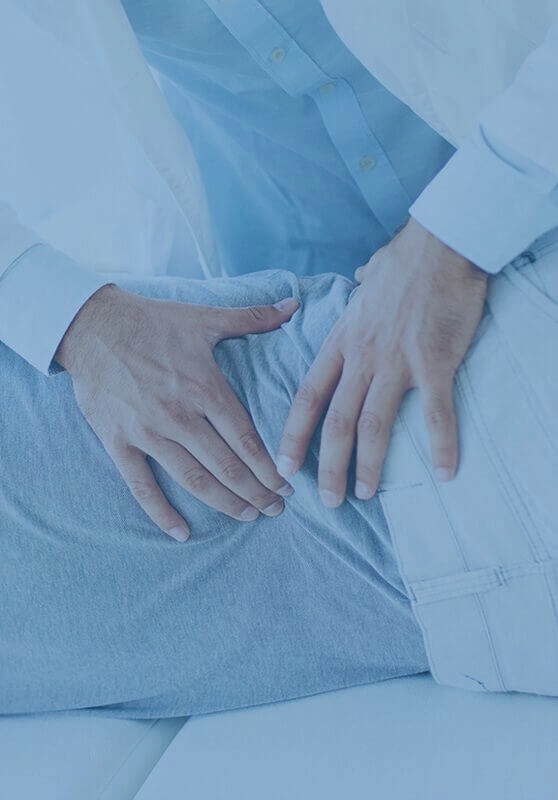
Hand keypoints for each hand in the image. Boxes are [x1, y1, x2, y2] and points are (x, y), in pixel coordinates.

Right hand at [55, 285, 298, 540]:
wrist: (91, 325)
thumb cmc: (152, 321)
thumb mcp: (205, 317)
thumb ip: (253, 317)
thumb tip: (294, 304)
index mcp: (205, 389)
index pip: (247, 441)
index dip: (270, 469)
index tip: (287, 488)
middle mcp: (180, 416)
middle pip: (227, 467)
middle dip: (257, 492)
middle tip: (276, 510)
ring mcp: (148, 433)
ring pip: (194, 480)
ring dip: (225, 504)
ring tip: (248, 516)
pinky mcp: (119, 442)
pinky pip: (142, 486)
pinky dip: (162, 513)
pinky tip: (182, 533)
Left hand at [277, 218, 487, 506]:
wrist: (440, 244)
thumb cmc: (404, 261)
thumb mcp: (366, 282)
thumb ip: (356, 295)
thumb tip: (358, 279)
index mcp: (342, 341)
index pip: (308, 396)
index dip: (293, 435)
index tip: (284, 466)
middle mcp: (362, 357)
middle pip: (336, 421)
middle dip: (328, 466)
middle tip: (329, 501)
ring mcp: (396, 362)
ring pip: (374, 425)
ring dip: (369, 465)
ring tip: (366, 494)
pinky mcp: (433, 363)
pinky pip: (436, 414)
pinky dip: (441, 445)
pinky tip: (445, 472)